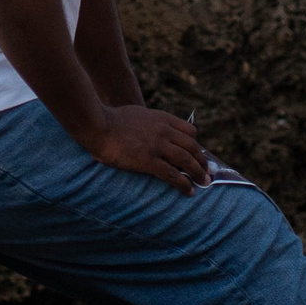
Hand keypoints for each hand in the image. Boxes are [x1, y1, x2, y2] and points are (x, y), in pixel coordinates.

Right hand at [84, 105, 210, 193]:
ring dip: (198, 173)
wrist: (98, 124)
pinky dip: (184, 184)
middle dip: (202, 160)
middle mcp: (164, 131)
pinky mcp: (149, 161)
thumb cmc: (111, 119)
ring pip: (187, 160)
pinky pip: (173, 174)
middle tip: (207, 172)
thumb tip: (147, 128)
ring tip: (204, 183)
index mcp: (161, 119)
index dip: (196, 143)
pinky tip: (188, 191)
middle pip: (192, 146)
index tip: (197, 153)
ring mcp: (158, 146)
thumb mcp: (137, 113)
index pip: (189, 130)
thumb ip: (148, 121)